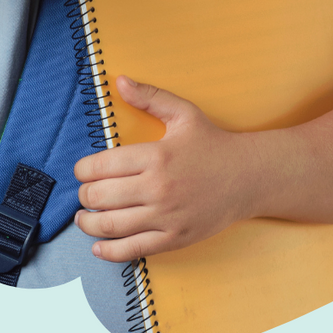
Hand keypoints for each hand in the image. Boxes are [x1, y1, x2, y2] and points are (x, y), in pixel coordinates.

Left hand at [72, 76, 266, 261]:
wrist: (251, 177)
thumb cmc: (214, 144)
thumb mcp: (183, 114)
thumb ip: (149, 97)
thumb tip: (119, 81)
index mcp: (155, 156)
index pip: (100, 166)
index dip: (81, 170)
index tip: (82, 171)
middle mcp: (158, 188)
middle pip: (100, 196)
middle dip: (84, 195)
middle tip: (84, 193)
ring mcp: (167, 216)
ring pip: (111, 225)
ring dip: (88, 222)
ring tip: (84, 217)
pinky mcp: (176, 238)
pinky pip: (133, 249)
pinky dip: (109, 251)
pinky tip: (98, 246)